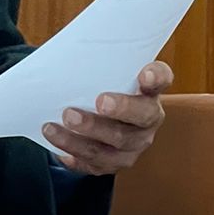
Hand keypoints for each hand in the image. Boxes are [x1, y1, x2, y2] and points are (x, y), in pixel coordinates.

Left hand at [42, 62, 172, 175]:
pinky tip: (55, 147)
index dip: (156, 78)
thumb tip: (72, 50)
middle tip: (99, 102)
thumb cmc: (104, 88)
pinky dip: (72, 155)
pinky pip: (91, 164)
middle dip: (120, 110)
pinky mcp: (111, 164)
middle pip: (138, 119)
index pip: (160, 81)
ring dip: (79, 139)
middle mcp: (146, 122)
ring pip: (109, 148)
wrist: (105, 117)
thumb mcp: (108, 73)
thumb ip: (100, 63)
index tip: (145, 74)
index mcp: (149, 93)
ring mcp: (130, 148)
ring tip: (52, 128)